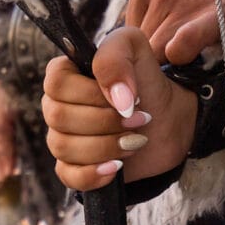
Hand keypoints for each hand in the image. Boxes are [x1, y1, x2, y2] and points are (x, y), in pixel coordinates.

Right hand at [42, 27, 195, 191]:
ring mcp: (62, 137)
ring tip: (135, 140)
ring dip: (105, 146)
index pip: (56, 84)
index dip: (90, 94)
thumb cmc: (147, 80)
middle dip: (105, 121)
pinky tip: (117, 167)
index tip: (127, 97)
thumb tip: (116, 98)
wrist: (169, 119)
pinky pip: (68, 175)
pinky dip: (93, 174)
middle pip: (58, 117)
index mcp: (63, 75)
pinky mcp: (73, 166)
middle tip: (139, 119)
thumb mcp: (134, 48)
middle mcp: (56, 105)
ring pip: (63, 147)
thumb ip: (115, 58)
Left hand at [126, 0, 224, 64]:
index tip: (165, 53)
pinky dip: (182, 54)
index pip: (129, 33)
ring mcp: (182, 0)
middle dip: (158, 58)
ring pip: (157, 52)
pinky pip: (180, 46)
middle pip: (143, 44)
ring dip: (175, 61)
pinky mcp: (210, 15)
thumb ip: (157, 9)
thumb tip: (140, 47)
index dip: (145, 49)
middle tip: (183, 58)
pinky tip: (193, 54)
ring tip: (196, 55)